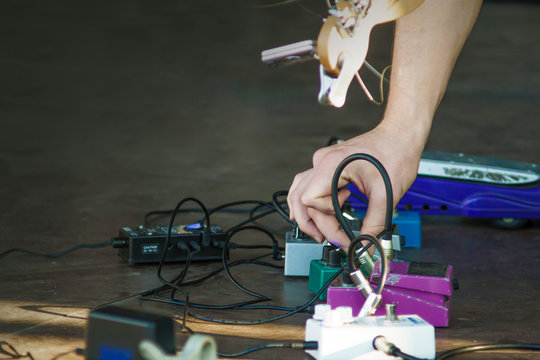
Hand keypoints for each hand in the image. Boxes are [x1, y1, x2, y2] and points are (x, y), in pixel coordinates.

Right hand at [287, 121, 423, 247]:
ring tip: (319, 233)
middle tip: (335, 240)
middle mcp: (321, 162)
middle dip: (318, 225)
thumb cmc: (395, 154)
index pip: (312, 201)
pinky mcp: (326, 165)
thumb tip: (366, 247)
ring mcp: (322, 162)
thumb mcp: (387, 195)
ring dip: (305, 216)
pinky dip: (307, 203)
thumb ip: (375, 225)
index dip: (326, 221)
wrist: (400, 135)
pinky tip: (311, 214)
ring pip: (297, 193)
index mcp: (332, 165)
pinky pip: (305, 186)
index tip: (343, 234)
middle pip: (303, 201)